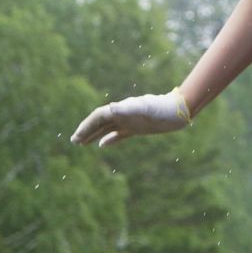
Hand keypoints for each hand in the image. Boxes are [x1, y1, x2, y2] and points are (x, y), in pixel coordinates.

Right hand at [70, 90, 191, 147]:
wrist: (178, 111)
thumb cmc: (161, 107)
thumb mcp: (145, 108)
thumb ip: (128, 108)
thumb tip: (111, 109)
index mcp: (121, 109)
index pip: (98, 117)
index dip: (87, 126)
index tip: (77, 136)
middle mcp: (122, 114)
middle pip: (99, 123)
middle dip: (86, 131)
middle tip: (73, 141)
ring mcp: (129, 121)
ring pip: (107, 129)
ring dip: (94, 135)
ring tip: (81, 143)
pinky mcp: (137, 128)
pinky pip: (119, 134)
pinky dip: (109, 139)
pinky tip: (102, 145)